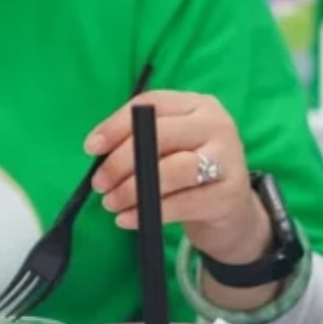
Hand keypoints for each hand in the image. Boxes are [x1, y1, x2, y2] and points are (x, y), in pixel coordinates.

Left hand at [84, 90, 268, 267]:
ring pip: (174, 169)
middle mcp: (217, 125)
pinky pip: (184, 203)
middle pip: (160, 135)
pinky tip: (128, 219)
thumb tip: (96, 148)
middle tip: (99, 183)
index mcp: (196, 105)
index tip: (91, 148)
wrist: (230, 209)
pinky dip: (150, 212)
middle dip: (121, 161)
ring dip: (133, 189)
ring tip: (110, 203)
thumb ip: (137, 140)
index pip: (151, 105)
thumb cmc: (186, 171)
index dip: (116, 125)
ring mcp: (229, 158)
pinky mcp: (231, 194)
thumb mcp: (167, 148)